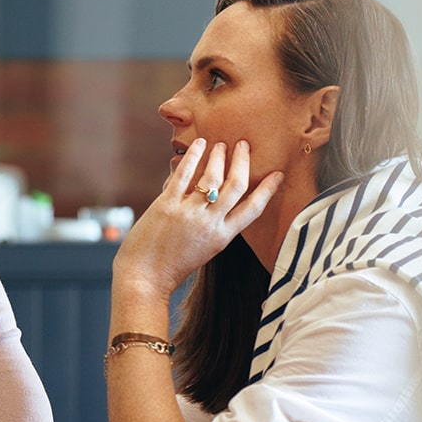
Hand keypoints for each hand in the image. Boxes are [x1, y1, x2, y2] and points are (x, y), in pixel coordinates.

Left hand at [113, 138, 281, 312]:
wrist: (145, 277)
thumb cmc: (171, 265)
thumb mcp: (203, 248)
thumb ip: (211, 224)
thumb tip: (209, 195)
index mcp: (223, 236)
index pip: (254, 209)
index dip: (268, 190)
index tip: (276, 174)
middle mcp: (210, 223)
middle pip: (236, 186)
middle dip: (243, 162)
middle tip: (244, 145)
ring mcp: (189, 213)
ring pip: (213, 178)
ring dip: (219, 157)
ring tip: (221, 144)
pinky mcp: (166, 206)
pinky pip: (183, 176)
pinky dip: (193, 157)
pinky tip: (198, 144)